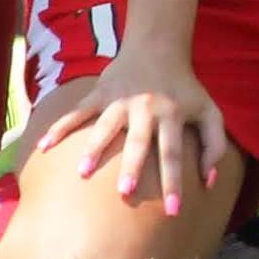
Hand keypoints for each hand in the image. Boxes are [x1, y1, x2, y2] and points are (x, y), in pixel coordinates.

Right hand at [48, 45, 226, 218]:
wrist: (158, 47)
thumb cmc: (186, 88)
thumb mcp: (209, 111)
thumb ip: (214, 145)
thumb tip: (210, 181)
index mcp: (173, 115)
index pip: (174, 153)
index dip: (174, 182)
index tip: (173, 211)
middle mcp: (146, 108)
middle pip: (139, 142)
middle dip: (131, 167)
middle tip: (124, 193)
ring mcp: (120, 100)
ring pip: (105, 127)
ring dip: (93, 148)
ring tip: (83, 172)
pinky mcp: (100, 92)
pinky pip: (78, 112)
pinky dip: (60, 127)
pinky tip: (43, 146)